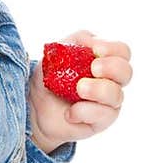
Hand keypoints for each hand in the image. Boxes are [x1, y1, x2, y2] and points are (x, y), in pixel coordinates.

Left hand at [27, 30, 132, 151]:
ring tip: (79, 89)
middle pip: (126, 73)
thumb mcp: (60, 50)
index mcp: (106, 60)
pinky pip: (103, 116)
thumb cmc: (52, 75)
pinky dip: (85, 111)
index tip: (96, 50)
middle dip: (112, 68)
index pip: (122, 52)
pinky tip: (69, 112)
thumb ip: (78, 40)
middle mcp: (112, 82)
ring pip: (116, 96)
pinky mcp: (100, 122)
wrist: (36, 104)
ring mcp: (108, 103)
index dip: (114, 49)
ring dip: (99, 90)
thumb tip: (93, 42)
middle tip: (93, 68)